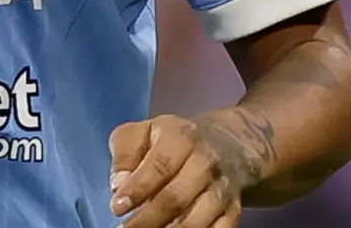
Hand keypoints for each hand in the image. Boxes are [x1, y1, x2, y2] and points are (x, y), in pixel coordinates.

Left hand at [107, 112, 266, 227]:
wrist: (226, 143)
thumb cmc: (170, 140)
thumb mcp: (142, 132)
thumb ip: (125, 153)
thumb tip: (118, 184)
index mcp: (181, 138)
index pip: (160, 166)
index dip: (138, 189)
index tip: (117, 207)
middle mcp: (206, 163)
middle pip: (177, 197)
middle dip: (148, 219)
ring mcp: (222, 188)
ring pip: (198, 219)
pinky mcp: (233, 210)